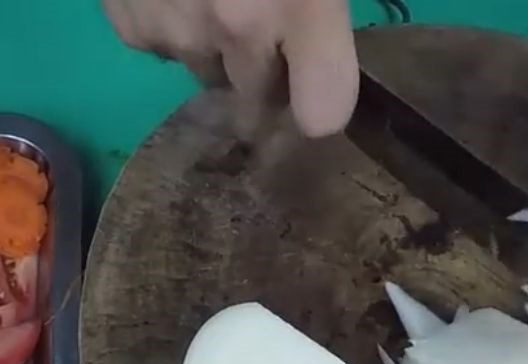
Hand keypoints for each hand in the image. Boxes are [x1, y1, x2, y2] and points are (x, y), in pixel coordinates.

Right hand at [102, 0, 357, 138]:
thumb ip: (320, 6)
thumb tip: (321, 48)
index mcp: (302, 3)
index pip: (322, 112)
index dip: (321, 108)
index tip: (315, 92)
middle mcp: (239, 28)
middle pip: (259, 98)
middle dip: (264, 74)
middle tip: (262, 19)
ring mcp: (178, 27)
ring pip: (208, 74)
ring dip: (215, 48)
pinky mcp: (130, 21)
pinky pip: (159, 49)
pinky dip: (167, 23)